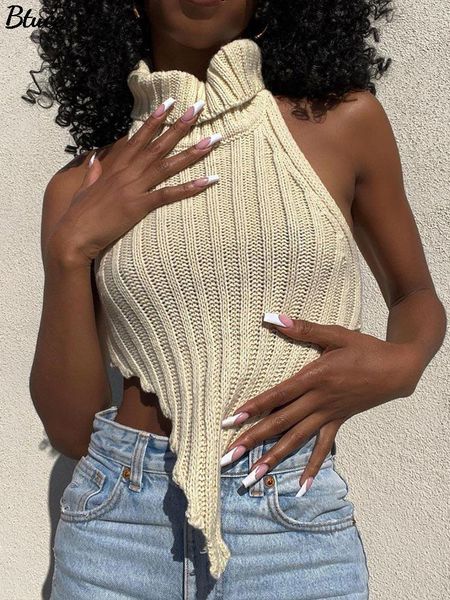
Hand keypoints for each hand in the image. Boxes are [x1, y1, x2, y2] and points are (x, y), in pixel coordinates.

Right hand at [44, 99, 221, 267]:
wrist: (73, 235)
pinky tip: (208, 180)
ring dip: (192, 152)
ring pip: (167, 165)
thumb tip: (94, 157)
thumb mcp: (85, 188)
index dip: (155, 119)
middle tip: (199, 108)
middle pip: (159, 145)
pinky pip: (168, 194)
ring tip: (212, 139)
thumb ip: (93, 171)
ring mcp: (133, 188)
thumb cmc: (78, 215)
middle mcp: (127, 172)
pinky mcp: (138, 206)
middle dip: (180, 125)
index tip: (170, 102)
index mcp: (116, 167)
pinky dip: (190, 187)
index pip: (139, 137)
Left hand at [221, 313, 422, 494]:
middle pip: (280, 423)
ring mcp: (328, 415)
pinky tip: (301, 487)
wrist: (397, 369)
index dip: (253, 408)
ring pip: (296, 440)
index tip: (230, 421)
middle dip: (252, 441)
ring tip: (252, 477)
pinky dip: (313, 467)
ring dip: (273, 459)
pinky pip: (323, 448)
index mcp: (314, 378)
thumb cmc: (364, 349)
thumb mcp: (335, 334)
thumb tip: (271, 317)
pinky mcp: (338, 422)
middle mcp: (318, 401)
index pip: (277, 396)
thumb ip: (303, 329)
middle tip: (227, 457)